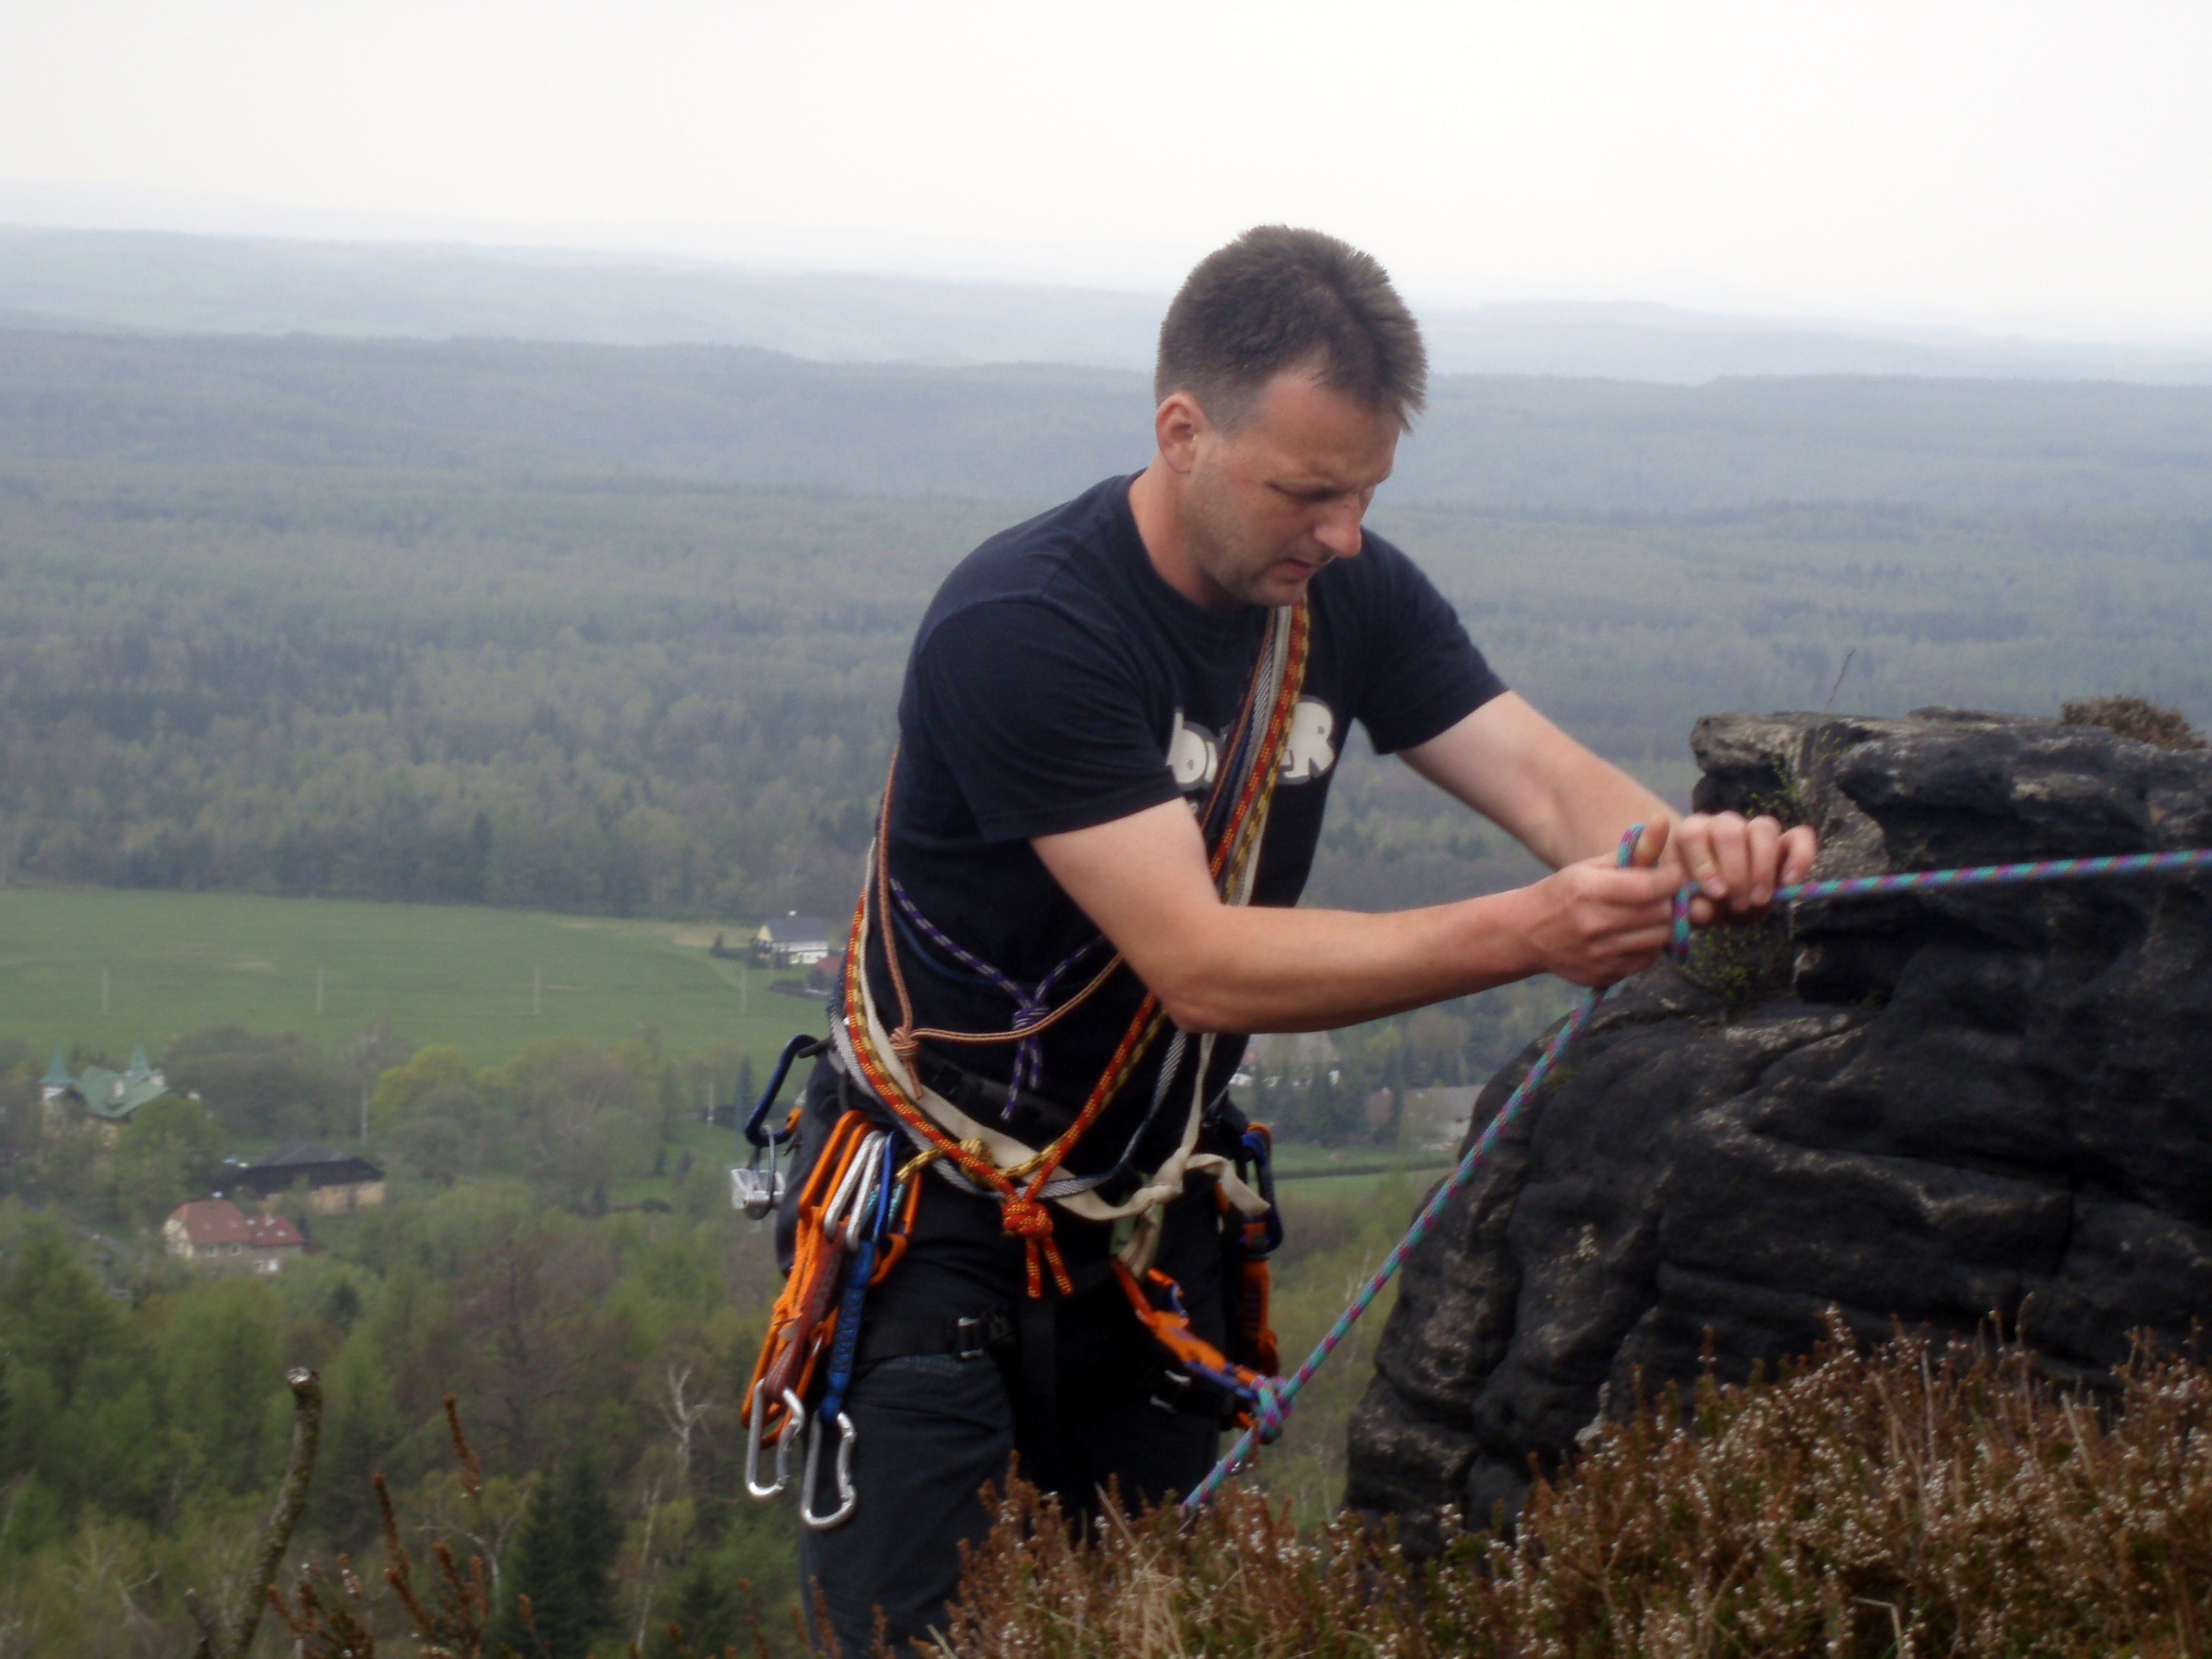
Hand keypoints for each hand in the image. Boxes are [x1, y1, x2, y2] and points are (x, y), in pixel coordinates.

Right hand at [1516, 838, 1679, 987]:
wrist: (1526, 933)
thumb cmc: (1564, 892)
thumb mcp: (1590, 866)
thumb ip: (1632, 850)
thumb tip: (1663, 822)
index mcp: (1589, 890)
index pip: (1650, 887)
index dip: (1671, 879)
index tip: (1672, 875)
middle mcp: (1594, 924)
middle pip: (1660, 914)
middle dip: (1668, 902)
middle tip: (1660, 896)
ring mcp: (1599, 954)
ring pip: (1658, 939)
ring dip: (1661, 925)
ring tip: (1648, 915)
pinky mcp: (1604, 975)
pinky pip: (1646, 960)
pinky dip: (1648, 946)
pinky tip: (1634, 935)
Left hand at [1644, 813, 1817, 926]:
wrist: (1728, 904)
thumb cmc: (1705, 901)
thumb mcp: (1696, 908)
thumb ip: (1694, 907)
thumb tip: (1702, 910)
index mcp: (1691, 835)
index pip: (1693, 834)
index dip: (1703, 863)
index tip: (1716, 893)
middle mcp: (1723, 825)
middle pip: (1728, 830)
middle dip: (1735, 871)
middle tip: (1738, 904)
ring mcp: (1755, 829)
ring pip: (1764, 828)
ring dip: (1763, 867)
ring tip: (1759, 899)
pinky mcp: (1787, 840)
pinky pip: (1800, 835)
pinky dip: (1799, 857)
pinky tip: (1790, 883)